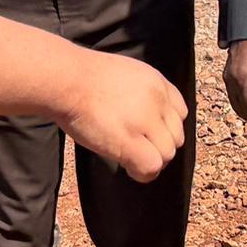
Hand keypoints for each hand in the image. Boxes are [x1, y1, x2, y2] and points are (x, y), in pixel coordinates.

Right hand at [57, 51, 188, 182]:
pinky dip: (143, 172)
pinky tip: (129, 168)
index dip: (164, 128)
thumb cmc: (82, 77)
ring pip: (167, 154)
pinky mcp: (129, 140)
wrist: (66, 79)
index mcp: (157, 82)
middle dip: (159, 146)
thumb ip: (141, 94)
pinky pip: (152, 166)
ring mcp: (145, 120)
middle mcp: (157, 100)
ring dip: (151, 160)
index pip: (180, 113)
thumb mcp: (124, 74)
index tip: (147, 132)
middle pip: (176, 136)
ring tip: (129, 157)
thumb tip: (143, 120)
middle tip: (136, 148)